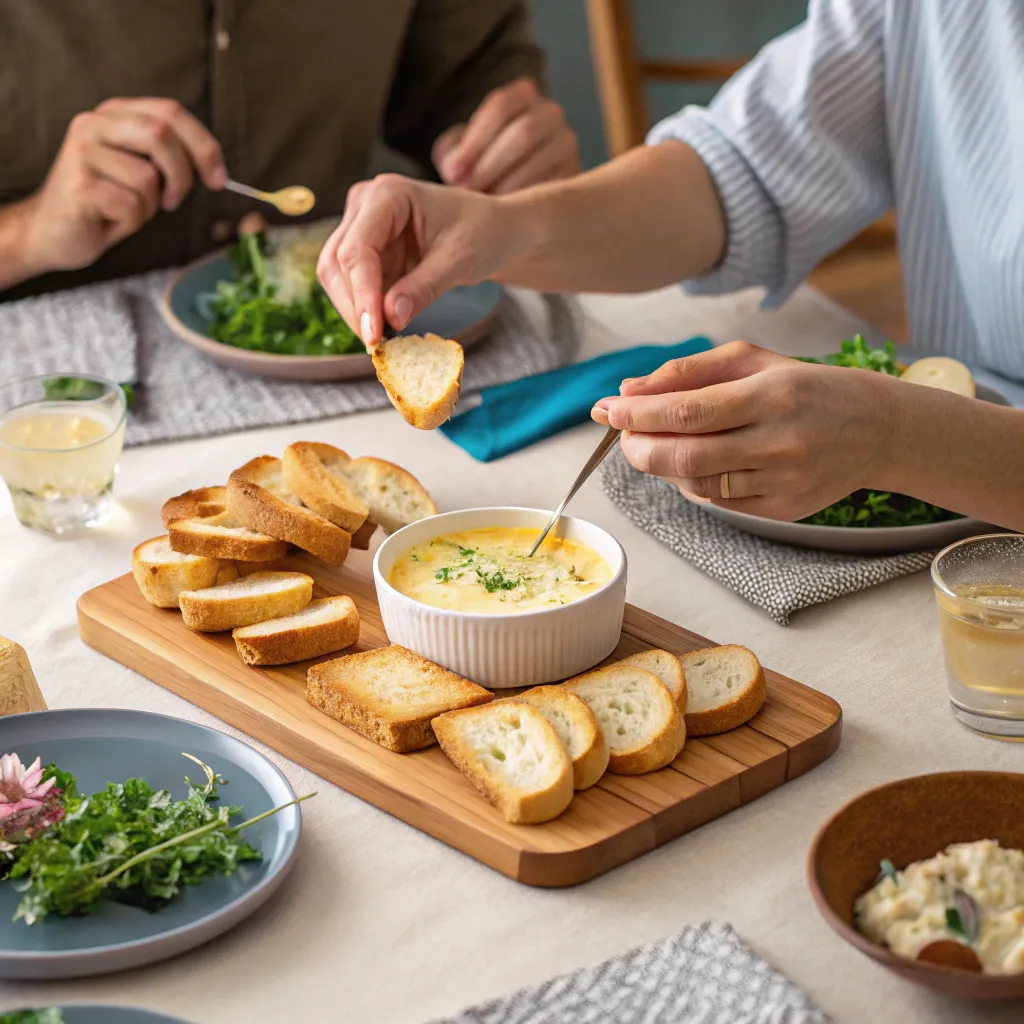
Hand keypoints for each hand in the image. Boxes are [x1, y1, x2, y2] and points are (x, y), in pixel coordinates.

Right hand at [19, 97, 224, 274]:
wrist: (54, 232)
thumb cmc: (106, 205)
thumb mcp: (141, 173)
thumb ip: (168, 159)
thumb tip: (214, 167)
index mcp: (115, 114)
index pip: (170, 112)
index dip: (204, 145)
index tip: (219, 179)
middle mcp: (94, 124)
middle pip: (161, 133)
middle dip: (182, 175)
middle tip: (175, 201)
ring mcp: (82, 151)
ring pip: (147, 176)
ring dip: (150, 206)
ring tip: (128, 209)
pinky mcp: (79, 184)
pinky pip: (131, 204)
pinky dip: (132, 221)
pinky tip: (111, 220)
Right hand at [317, 174, 512, 346]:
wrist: (494, 228)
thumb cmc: (481, 232)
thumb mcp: (459, 261)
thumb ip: (424, 288)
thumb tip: (391, 318)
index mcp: (388, 194)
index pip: (358, 250)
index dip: (362, 295)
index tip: (373, 335)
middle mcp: (366, 205)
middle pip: (338, 263)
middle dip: (355, 307)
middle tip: (377, 345)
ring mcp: (362, 226)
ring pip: (339, 276)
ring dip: (358, 310)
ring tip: (384, 338)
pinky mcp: (368, 249)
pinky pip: (356, 284)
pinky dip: (367, 309)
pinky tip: (386, 328)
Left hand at [431, 78, 577, 194]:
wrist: (515, 181)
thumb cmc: (481, 162)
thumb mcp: (461, 150)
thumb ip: (452, 153)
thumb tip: (455, 170)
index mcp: (521, 95)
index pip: (499, 108)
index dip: (473, 142)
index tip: (452, 173)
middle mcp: (550, 113)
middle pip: (522, 134)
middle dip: (490, 166)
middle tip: (467, 192)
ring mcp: (566, 143)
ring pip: (538, 162)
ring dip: (506, 187)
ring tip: (482, 208)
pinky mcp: (574, 173)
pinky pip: (552, 186)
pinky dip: (526, 204)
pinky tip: (505, 218)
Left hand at [591, 342, 899, 520]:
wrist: (878, 429)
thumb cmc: (805, 388)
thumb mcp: (752, 362)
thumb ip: (688, 373)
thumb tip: (630, 391)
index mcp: (771, 395)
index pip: (686, 410)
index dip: (637, 414)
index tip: (607, 410)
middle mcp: (779, 441)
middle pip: (685, 456)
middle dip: (639, 448)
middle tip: (623, 436)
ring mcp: (783, 480)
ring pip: (697, 484)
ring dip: (663, 466)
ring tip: (658, 445)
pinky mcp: (784, 509)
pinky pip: (718, 502)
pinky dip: (693, 484)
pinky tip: (694, 464)